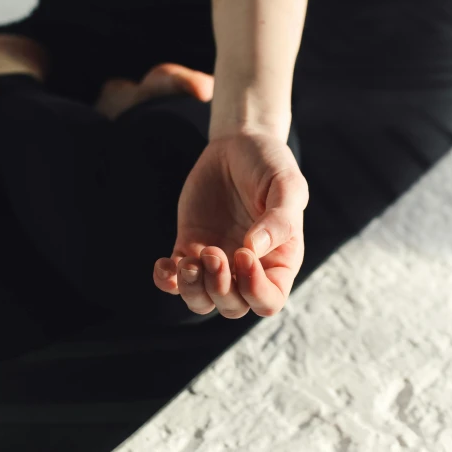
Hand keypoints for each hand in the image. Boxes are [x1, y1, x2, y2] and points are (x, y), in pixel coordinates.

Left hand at [153, 130, 308, 318]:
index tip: (243, 252)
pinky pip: (174, 281)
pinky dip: (166, 281)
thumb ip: (280, 218)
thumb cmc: (270, 165)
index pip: (268, 301)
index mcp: (278, 261)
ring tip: (188, 261)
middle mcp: (248, 269)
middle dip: (219, 288)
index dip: (254, 289)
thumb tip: (253, 249)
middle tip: (212, 251)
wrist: (237, 145)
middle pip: (233, 307)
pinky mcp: (189, 247)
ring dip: (192, 290)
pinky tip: (164, 264)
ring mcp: (217, 261)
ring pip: (202, 301)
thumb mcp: (287, 185)